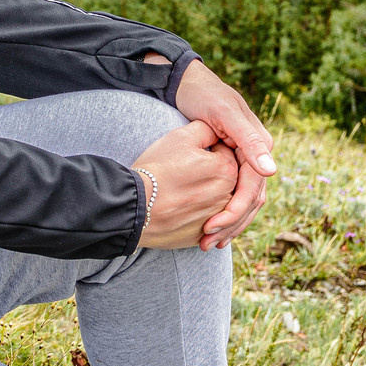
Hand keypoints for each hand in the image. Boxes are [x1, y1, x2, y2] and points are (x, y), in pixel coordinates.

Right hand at [132, 119, 242, 249]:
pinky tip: (183, 209)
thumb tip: (215, 129)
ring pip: (218, 201)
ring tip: (182, 190)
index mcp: (227, 169)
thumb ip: (205, 129)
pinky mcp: (205, 235)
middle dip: (210, 173)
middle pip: (225, 178)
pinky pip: (209, 223)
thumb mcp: (180, 137)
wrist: (136, 206)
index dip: (208, 150)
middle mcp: (229, 196)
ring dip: (207, 195)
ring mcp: (218, 219)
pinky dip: (201, 216)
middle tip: (185, 172)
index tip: (191, 154)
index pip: (225, 153)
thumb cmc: (156, 169)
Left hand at [160, 58, 275, 249]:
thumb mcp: (225, 114)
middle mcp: (257, 155)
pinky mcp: (233, 164)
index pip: (253, 188)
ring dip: (229, 224)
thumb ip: (250, 140)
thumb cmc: (206, 96)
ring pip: (246, 202)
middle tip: (207, 243)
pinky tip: (209, 228)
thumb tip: (272, 170)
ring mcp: (246, 161)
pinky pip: (234, 195)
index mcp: (260, 144)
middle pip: (252, 200)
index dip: (235, 210)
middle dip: (231, 224)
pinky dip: (224, 213)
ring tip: (207, 243)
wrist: (189, 85)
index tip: (212, 227)